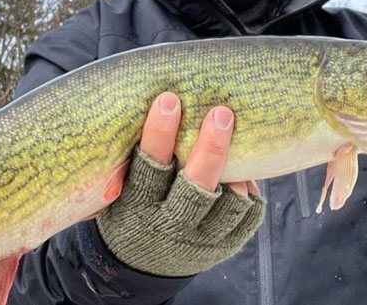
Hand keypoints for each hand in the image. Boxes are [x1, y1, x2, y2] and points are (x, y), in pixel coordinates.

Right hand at [96, 92, 264, 276]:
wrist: (140, 267)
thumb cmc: (129, 208)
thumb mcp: (117, 191)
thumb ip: (129, 160)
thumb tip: (149, 99)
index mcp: (137, 206)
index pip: (150, 166)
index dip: (160, 133)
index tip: (169, 100)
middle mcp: (170, 224)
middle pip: (196, 185)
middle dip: (210, 148)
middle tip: (221, 113)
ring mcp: (201, 239)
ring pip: (229, 202)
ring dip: (237, 170)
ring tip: (240, 141)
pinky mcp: (225, 246)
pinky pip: (247, 215)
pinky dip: (249, 190)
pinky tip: (244, 171)